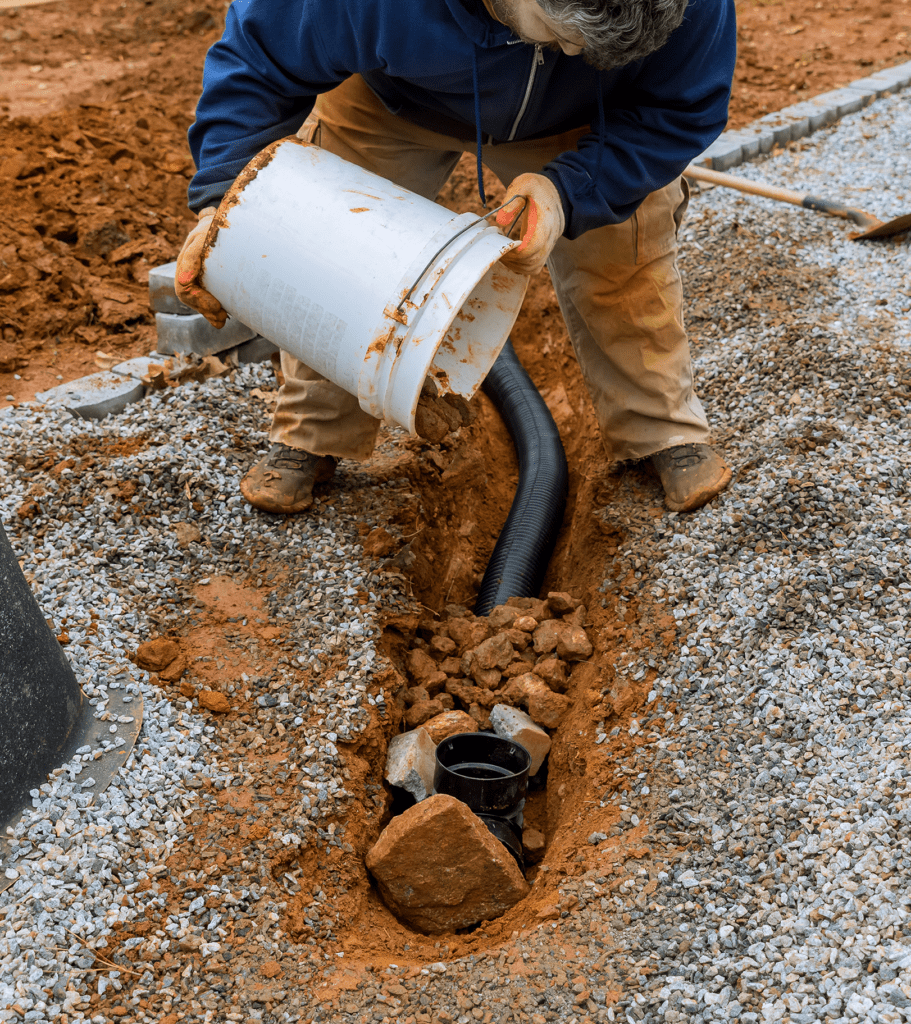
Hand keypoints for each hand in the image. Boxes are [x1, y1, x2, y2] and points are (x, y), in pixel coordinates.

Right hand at [174, 207, 226, 327]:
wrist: (221, 220)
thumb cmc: (213, 227)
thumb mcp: (204, 237)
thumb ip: (191, 257)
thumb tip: (183, 281)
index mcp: (186, 260)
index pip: (185, 287)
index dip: (199, 300)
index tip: (217, 306)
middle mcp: (187, 269)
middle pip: (189, 296)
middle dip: (205, 309)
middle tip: (222, 317)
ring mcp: (195, 273)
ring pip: (195, 299)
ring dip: (207, 312)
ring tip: (222, 320)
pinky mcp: (205, 277)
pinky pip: (203, 296)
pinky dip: (211, 309)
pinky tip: (221, 318)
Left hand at [495, 173, 564, 275]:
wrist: (557, 194)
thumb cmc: (538, 188)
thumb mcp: (525, 183)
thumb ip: (512, 198)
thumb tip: (501, 220)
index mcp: (545, 221)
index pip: (533, 246)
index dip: (516, 251)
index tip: (501, 243)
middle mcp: (550, 237)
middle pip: (532, 261)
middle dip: (512, 259)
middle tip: (497, 249)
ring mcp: (548, 246)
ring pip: (533, 267)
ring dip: (516, 265)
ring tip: (502, 253)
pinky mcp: (544, 250)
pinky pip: (534, 267)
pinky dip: (521, 267)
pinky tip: (510, 256)